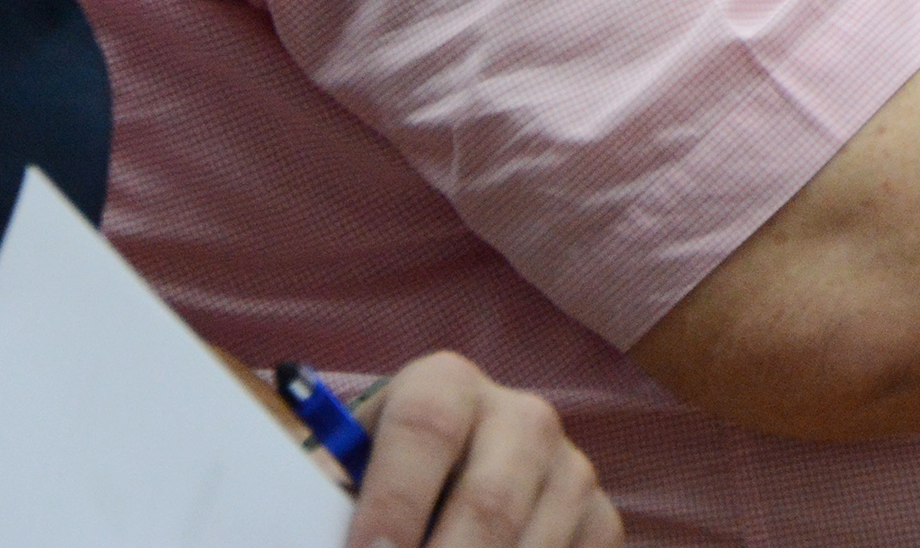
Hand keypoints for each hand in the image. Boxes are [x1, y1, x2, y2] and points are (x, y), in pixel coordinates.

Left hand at [349, 352, 620, 547]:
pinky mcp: (601, 519)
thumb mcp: (351, 475)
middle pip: (488, 503)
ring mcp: (571, 469)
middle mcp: (522, 416)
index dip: (394, 503)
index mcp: (447, 386)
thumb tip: (318, 538)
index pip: (425, 428)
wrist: (454, 475)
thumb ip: (335, 507)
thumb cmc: (383, 484)